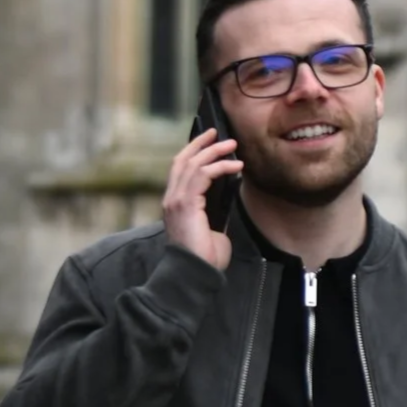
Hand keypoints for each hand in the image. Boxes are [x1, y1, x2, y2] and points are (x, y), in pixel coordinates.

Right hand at [162, 128, 243, 270]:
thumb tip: (229, 197)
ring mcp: (176, 200)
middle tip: (217, 132)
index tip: (208, 142)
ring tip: (232, 145)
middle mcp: (171, 199)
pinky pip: (203, 174)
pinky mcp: (186, 203)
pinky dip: (220, 166)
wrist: (195, 274)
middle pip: (182, 160)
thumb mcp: (213, 229)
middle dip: (200, 143)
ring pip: (192, 163)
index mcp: (174, 205)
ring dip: (214, 151)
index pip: (179, 170)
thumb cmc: (205, 259)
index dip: (192, 152)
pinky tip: (235, 166)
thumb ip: (216, 212)